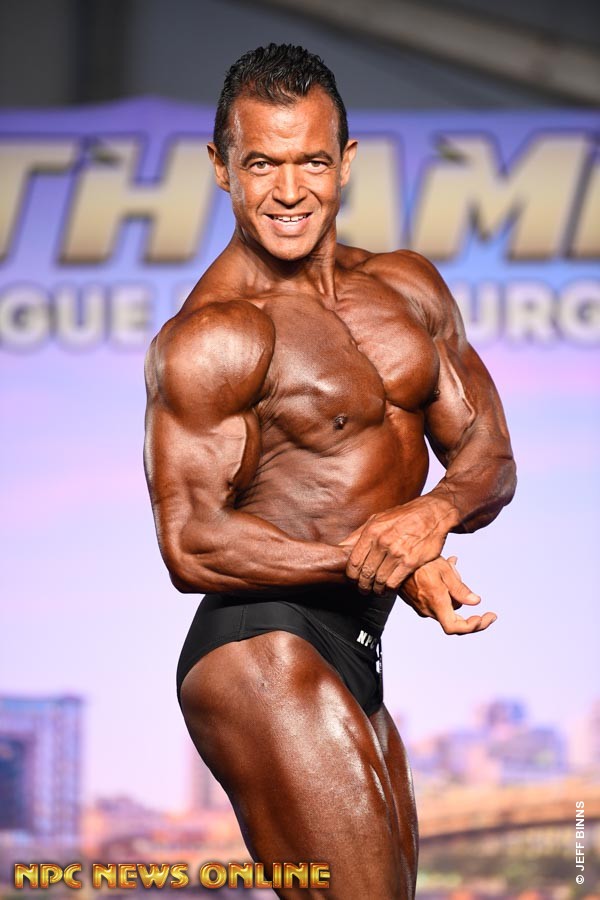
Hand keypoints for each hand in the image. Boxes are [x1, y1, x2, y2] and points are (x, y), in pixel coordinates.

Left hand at [339, 496, 453, 594]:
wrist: (432, 513)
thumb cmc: (403, 516)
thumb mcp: (377, 518)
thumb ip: (359, 534)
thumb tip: (341, 548)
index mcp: (371, 531)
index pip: (354, 562)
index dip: (351, 575)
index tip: (354, 580)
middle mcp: (382, 542)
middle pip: (365, 573)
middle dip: (363, 585)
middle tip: (364, 589)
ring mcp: (397, 552)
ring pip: (379, 580)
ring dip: (376, 589)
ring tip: (377, 590)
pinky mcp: (410, 562)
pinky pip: (394, 582)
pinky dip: (389, 589)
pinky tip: (390, 587)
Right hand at [400, 555, 496, 634]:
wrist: (395, 558)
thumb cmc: (418, 562)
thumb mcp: (444, 570)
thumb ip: (460, 589)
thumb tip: (475, 602)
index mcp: (436, 603)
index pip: (456, 628)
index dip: (474, 627)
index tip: (486, 617)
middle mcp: (427, 609)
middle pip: (453, 616)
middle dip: (464, 603)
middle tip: (473, 592)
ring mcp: (420, 606)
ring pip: (445, 606)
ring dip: (453, 592)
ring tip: (453, 568)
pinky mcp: (416, 600)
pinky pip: (436, 600)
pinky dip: (443, 590)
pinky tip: (444, 570)